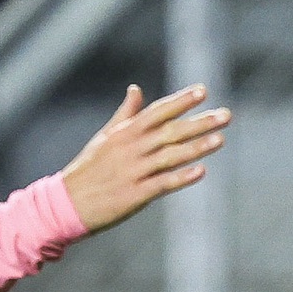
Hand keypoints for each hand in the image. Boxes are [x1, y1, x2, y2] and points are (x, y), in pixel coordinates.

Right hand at [60, 84, 230, 234]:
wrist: (66, 203)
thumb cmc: (88, 169)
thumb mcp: (105, 137)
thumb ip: (125, 114)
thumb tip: (136, 88)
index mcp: (124, 132)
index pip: (158, 112)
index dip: (181, 101)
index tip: (203, 91)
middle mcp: (131, 148)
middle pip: (171, 131)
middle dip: (200, 122)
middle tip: (226, 115)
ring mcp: (133, 172)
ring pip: (170, 156)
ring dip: (196, 147)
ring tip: (220, 139)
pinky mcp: (134, 195)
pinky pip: (162, 184)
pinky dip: (181, 177)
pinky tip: (201, 171)